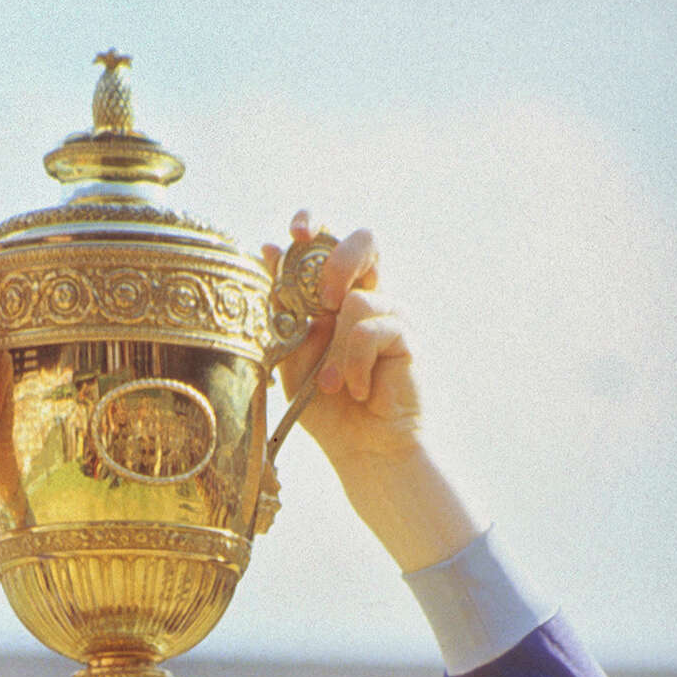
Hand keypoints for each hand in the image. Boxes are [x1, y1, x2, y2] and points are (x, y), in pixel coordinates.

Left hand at [263, 217, 420, 475]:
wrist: (364, 451)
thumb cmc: (329, 409)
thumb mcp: (291, 357)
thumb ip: (283, 310)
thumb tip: (268, 250)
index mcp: (337, 298)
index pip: (330, 243)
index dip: (314, 225)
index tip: (294, 233)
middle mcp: (368, 298)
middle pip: (365, 240)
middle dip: (337, 259)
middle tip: (322, 299)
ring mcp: (392, 314)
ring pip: (356, 300)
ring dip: (335, 350)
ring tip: (332, 386)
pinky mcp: (407, 336)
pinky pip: (371, 330)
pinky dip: (354, 364)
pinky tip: (358, 390)